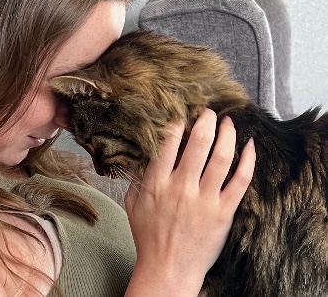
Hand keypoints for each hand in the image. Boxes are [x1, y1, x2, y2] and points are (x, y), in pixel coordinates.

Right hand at [124, 109, 255, 296]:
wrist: (168, 270)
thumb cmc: (149, 236)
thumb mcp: (133, 203)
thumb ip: (139, 175)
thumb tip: (145, 150)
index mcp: (157, 183)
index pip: (169, 142)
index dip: (178, 122)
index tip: (183, 113)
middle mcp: (182, 188)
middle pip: (199, 143)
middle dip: (206, 120)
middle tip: (209, 112)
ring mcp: (205, 200)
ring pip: (222, 158)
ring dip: (228, 134)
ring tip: (228, 122)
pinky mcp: (224, 213)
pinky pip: (241, 181)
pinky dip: (248, 160)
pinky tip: (250, 146)